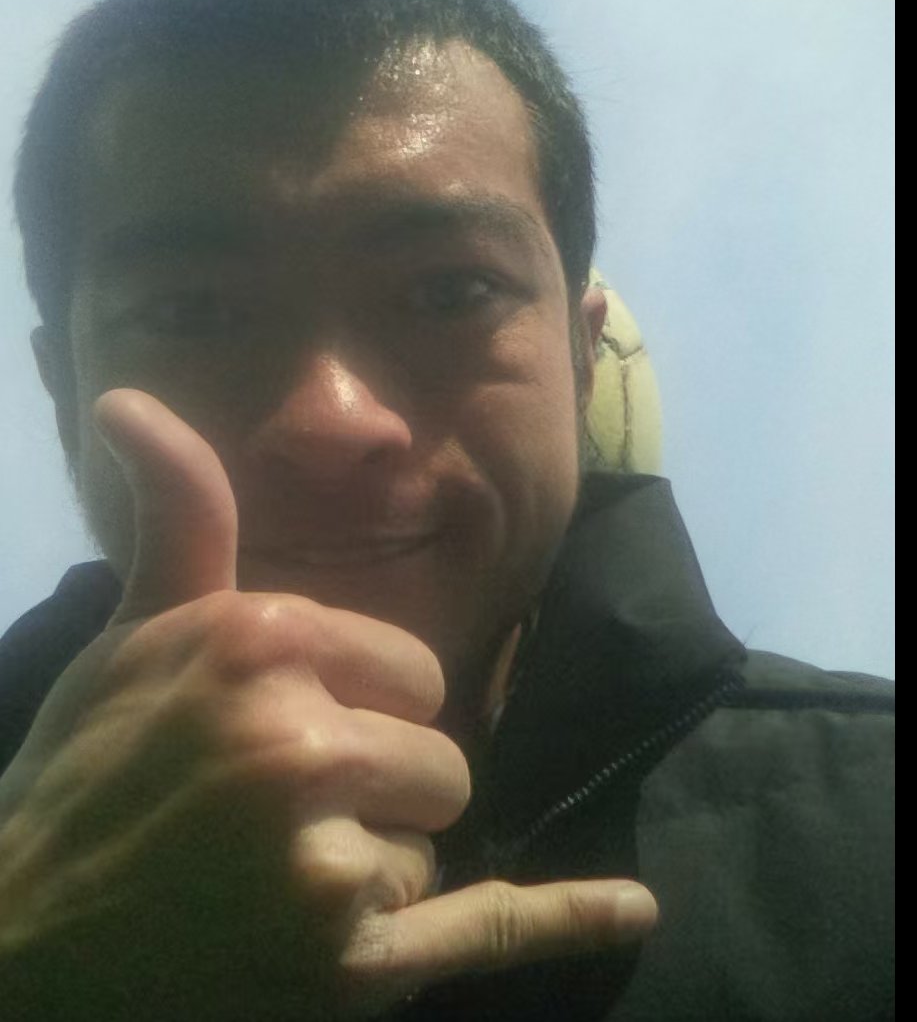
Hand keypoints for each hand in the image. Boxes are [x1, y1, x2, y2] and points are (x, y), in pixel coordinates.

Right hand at [0, 389, 656, 1019]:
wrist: (25, 945)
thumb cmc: (83, 776)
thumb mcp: (134, 633)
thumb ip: (179, 516)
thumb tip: (132, 399)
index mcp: (262, 642)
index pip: (412, 669)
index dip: (363, 706)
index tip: (290, 736)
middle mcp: (298, 741)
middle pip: (440, 754)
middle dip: (382, 785)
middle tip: (279, 818)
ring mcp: (323, 860)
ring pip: (435, 842)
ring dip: (377, 865)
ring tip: (274, 884)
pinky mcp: (345, 967)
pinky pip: (485, 927)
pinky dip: (563, 919)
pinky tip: (634, 910)